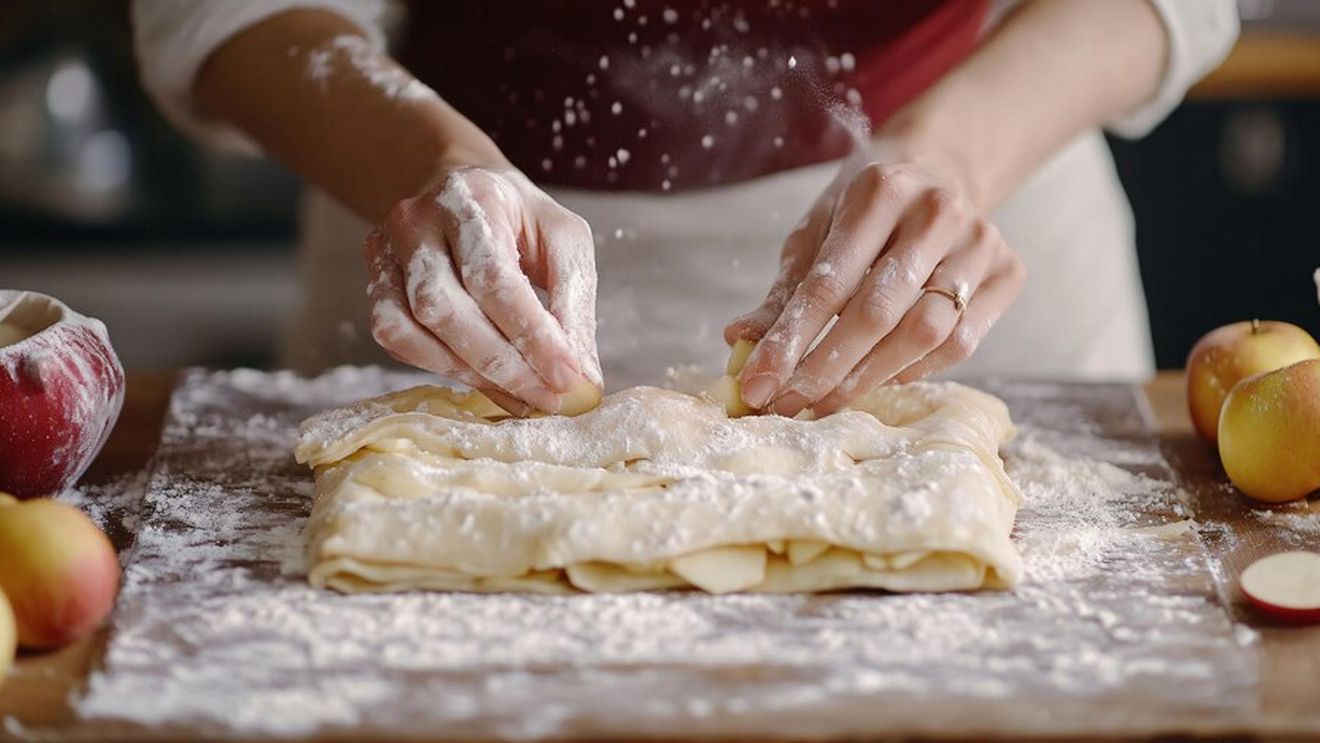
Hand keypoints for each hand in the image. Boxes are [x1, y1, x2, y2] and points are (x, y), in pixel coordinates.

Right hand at [365, 166, 599, 414]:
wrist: (466, 190)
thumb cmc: (520, 219)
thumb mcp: (564, 241)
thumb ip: (573, 302)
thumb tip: (582, 377)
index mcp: (470, 198)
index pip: (493, 277)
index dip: (531, 335)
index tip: (568, 378)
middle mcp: (415, 221)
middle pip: (445, 308)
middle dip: (502, 365)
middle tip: (549, 398)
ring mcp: (385, 252)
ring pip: (412, 328)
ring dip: (471, 373)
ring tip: (522, 395)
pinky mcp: (374, 281)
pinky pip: (395, 337)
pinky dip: (439, 366)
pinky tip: (481, 378)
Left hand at [724, 154, 1025, 416]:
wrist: (941, 169)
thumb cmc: (866, 210)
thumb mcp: (818, 232)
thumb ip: (785, 290)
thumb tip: (740, 340)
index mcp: (879, 191)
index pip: (829, 282)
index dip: (790, 340)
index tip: (758, 383)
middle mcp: (937, 211)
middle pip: (877, 313)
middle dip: (826, 369)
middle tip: (788, 405)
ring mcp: (981, 242)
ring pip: (924, 333)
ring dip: (868, 378)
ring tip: (824, 401)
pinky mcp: (1008, 271)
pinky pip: (961, 343)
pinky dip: (916, 369)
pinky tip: (880, 377)